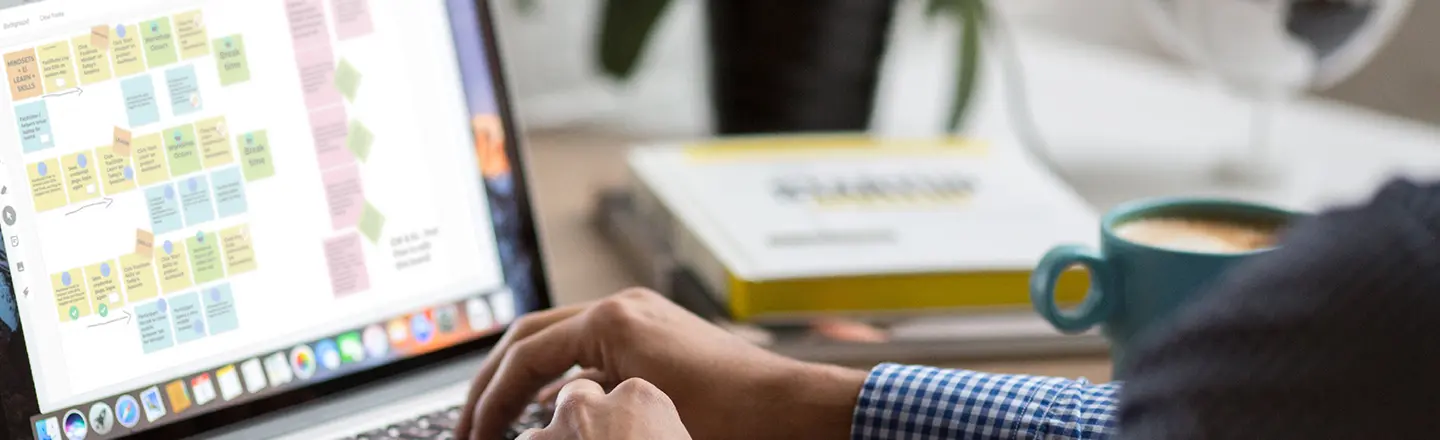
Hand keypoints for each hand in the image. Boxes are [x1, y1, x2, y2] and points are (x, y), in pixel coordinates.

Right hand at [456, 289, 866, 439]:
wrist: (791, 411)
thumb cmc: (730, 419)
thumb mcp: (636, 419)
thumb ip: (573, 414)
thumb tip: (528, 426)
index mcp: (610, 321)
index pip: (523, 356)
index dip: (488, 402)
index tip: (473, 438)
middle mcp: (622, 308)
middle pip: (529, 337)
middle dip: (492, 383)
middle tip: (469, 428)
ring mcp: (640, 317)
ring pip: (557, 340)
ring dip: (523, 379)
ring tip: (498, 422)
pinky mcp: (655, 335)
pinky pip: (590, 350)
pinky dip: (561, 378)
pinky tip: (551, 412)